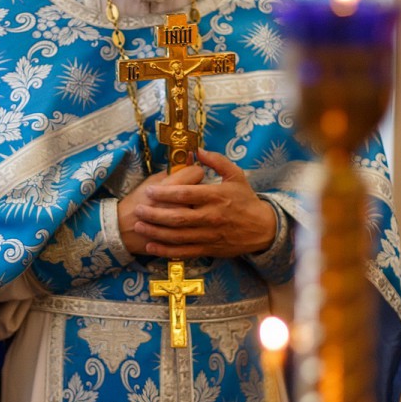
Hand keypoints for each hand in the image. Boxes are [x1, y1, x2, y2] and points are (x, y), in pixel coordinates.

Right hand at [117, 162, 204, 254]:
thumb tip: (190, 158)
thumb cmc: (137, 201)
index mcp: (169, 187)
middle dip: (198, 191)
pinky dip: (194, 225)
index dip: (194, 173)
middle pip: (203, 191)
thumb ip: (171, 171)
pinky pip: (197, 229)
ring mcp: (181, 224)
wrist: (122, 230)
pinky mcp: (181, 239)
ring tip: (187, 207)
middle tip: (190, 193)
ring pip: (202, 210)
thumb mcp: (151, 181)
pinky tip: (187, 223)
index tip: (190, 177)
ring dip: (197, 208)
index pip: (197, 172)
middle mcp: (178, 205)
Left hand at [129, 147, 276, 259]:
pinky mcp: (209, 249)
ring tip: (140, 226)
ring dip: (156, 232)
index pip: (185, 195)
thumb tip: (197, 150)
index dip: (164, 193)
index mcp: (216, 196)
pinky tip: (152, 246)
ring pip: (178, 236)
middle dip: (154, 214)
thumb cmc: (246, 200)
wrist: (262, 228)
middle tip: (138, 210)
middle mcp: (211, 216)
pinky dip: (167, 251)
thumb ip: (217, 161)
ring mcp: (209, 235)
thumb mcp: (236, 175)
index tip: (149, 191)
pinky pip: (185, 252)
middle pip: (177, 217)